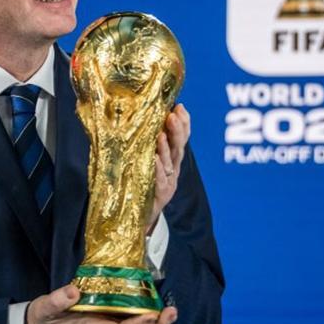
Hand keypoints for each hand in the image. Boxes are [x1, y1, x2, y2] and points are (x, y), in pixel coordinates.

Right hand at [25, 285, 177, 323]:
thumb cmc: (42, 320)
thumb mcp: (44, 308)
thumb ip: (57, 300)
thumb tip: (73, 290)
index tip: (150, 314)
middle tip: (171, 312)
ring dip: (153, 322)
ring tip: (170, 311)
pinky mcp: (104, 320)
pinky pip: (128, 321)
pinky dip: (143, 316)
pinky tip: (153, 307)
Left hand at [147, 104, 190, 233]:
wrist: (140, 217)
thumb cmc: (143, 186)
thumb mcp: (149, 163)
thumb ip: (150, 145)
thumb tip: (146, 122)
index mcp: (172, 160)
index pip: (181, 138)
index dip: (183, 123)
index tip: (180, 106)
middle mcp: (173, 170)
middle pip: (179, 147)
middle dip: (178, 130)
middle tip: (173, 114)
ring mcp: (168, 182)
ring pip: (170, 162)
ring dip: (167, 147)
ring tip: (162, 133)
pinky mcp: (160, 194)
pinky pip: (159, 180)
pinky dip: (157, 169)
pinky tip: (154, 158)